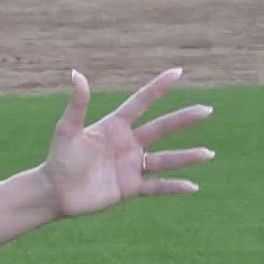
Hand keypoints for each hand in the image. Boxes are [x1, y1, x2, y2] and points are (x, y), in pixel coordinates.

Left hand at [43, 68, 213, 218]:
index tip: (178, 72)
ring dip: (186, 157)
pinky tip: (192, 186)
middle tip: (207, 109)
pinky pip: (157, 186)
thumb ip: (77, 104)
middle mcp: (127, 143)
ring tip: (209, 153)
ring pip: (164, 159)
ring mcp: (130, 165)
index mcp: (114, 126)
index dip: (158, 87)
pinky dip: (174, 186)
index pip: (141, 102)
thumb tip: (77, 73)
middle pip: (161, 128)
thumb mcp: (67, 129)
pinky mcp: (130, 187)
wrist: (54, 192)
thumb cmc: (59, 158)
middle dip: (184, 119)